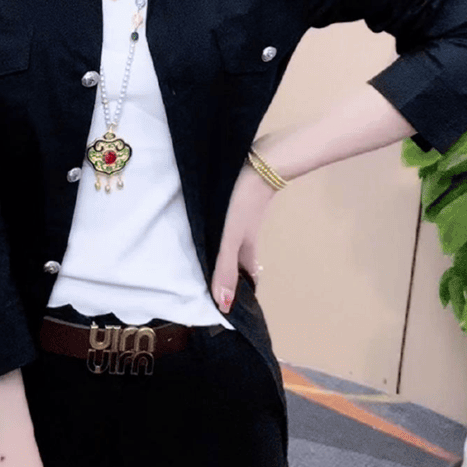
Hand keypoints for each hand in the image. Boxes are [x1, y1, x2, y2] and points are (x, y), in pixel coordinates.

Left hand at [210, 155, 277, 313]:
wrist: (261, 162)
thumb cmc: (243, 203)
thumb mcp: (231, 238)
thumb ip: (225, 267)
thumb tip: (224, 305)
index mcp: (245, 246)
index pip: (247, 274)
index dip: (242, 289)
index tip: (234, 302)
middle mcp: (244, 233)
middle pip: (239, 257)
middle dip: (230, 269)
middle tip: (215, 280)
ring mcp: (241, 215)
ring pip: (233, 238)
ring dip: (223, 248)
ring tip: (205, 254)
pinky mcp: (236, 198)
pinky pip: (227, 219)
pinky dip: (219, 227)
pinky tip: (209, 221)